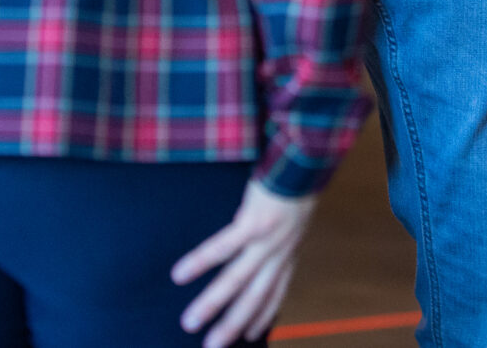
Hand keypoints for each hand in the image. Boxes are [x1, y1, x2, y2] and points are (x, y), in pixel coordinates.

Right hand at [174, 179, 316, 346]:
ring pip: (236, 280)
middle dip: (233, 324)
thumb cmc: (297, 182)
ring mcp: (268, 240)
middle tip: (212, 347)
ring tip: (189, 323)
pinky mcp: (253, 223)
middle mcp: (280, 252)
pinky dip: (200, 263)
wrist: (307, 158)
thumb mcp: (295, 216)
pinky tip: (179, 275)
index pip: (276, 292)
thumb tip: (258, 241)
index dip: (264, 315)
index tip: (251, 335)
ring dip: (212, 304)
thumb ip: (278, 235)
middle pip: (255, 296)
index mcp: (289, 251)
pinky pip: (222, 248)